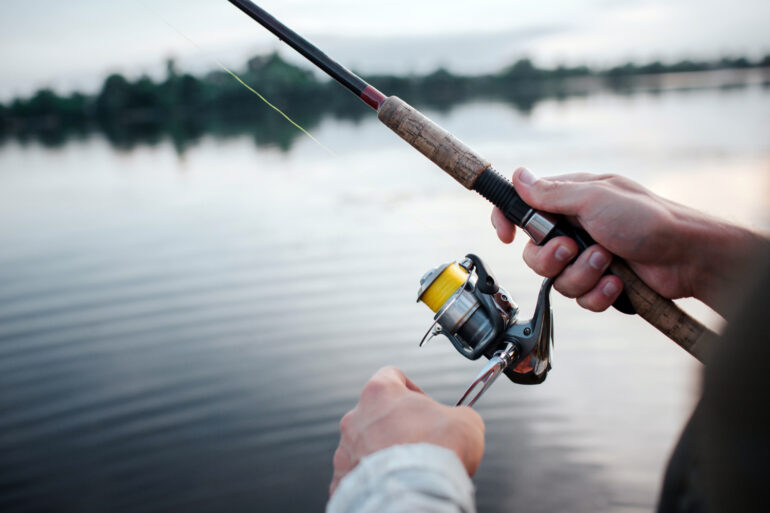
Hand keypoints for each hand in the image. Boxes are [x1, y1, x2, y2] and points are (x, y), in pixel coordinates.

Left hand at [329, 366, 484, 496]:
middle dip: (396, 426)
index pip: (391, 376)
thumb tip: (461, 422)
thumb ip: (459, 414)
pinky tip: (391, 484)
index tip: (425, 405)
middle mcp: (356, 417)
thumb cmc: (436, 451)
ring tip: (406, 467)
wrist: (416, 490)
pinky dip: (372, 479)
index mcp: (380, 392)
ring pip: (364, 445)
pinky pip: (357, 475)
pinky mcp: (342, 479)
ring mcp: (346, 449)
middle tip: (419, 442)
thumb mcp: (466, 421)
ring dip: (382, 452)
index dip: (412, 390)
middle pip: (376, 414)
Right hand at [491, 169, 762, 312]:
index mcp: (570, 201)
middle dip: (551, 257)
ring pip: (557, 280)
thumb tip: (519, 176)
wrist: (688, 257)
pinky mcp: (601, 284)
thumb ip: (552, 193)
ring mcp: (588, 258)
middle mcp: (575, 230)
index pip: (523, 208)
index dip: (508, 221)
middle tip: (572, 248)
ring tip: (609, 262)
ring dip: (581, 274)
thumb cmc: (648, 218)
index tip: (506, 236)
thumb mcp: (594, 198)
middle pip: (534, 254)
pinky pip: (581, 298)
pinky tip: (619, 282)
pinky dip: (599, 293)